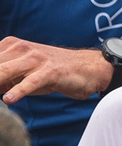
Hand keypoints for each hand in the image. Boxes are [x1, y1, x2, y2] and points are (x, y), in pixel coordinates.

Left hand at [0, 41, 116, 103]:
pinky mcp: (50, 71)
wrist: (89, 68)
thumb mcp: (23, 74)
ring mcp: (35, 59)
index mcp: (10, 46)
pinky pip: (31, 81)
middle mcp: (20, 48)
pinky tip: (10, 99)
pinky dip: (19, 90)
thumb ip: (3, 79)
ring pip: (5, 71)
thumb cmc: (53, 72)